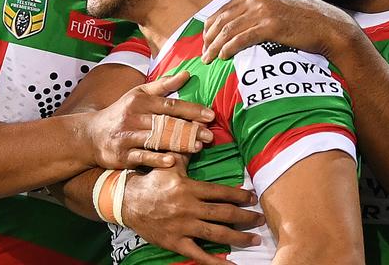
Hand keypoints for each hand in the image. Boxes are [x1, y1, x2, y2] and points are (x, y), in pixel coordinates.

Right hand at [88, 72, 215, 168]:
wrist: (90, 135)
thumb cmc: (121, 112)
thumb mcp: (138, 94)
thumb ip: (163, 85)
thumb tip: (187, 74)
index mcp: (140, 101)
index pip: (170, 105)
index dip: (191, 110)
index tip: (210, 115)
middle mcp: (134, 117)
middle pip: (166, 123)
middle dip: (189, 129)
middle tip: (209, 135)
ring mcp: (127, 136)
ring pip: (157, 140)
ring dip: (179, 144)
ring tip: (198, 147)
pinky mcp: (122, 154)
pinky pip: (142, 156)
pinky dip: (157, 159)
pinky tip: (173, 161)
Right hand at [123, 154, 264, 264]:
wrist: (127, 201)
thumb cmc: (150, 180)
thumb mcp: (168, 162)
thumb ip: (186, 151)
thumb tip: (201, 136)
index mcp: (189, 188)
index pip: (221, 193)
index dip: (240, 196)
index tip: (253, 198)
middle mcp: (189, 208)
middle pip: (224, 214)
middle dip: (245, 217)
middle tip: (260, 219)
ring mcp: (183, 227)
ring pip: (216, 234)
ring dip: (238, 237)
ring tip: (254, 240)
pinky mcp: (176, 242)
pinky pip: (199, 254)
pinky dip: (216, 262)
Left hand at [202, 0, 356, 62]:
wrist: (331, 26)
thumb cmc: (307, 15)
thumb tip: (240, 3)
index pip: (225, 5)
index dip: (212, 23)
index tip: (206, 37)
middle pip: (223, 17)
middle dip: (209, 37)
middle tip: (203, 52)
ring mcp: (264, 8)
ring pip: (229, 29)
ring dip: (215, 46)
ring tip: (208, 58)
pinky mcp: (270, 25)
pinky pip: (241, 38)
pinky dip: (228, 49)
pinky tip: (223, 57)